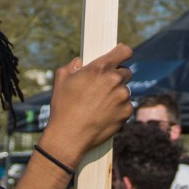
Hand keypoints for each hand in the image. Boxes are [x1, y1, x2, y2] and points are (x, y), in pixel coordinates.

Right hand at [41, 44, 132, 167]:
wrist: (69, 137)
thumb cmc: (63, 107)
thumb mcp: (61, 79)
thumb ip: (72, 65)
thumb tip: (79, 62)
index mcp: (100, 68)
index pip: (124, 51)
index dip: (122, 52)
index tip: (120, 56)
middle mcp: (115, 81)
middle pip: (126, 72)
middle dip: (116, 76)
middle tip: (103, 86)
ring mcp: (123, 98)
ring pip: (125, 91)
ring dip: (117, 94)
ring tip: (100, 104)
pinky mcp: (126, 113)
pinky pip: (126, 107)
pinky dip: (118, 109)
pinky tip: (104, 115)